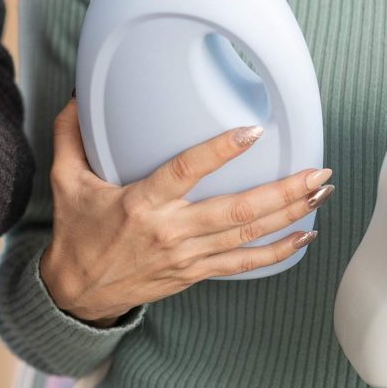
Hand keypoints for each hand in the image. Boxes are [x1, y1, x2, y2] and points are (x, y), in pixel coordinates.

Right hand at [35, 101, 329, 327]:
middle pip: (237, 210)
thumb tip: (76, 95)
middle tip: (317, 172)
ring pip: (248, 235)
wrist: (79, 293)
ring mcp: (188, 256)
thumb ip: (70, 135)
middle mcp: (171, 231)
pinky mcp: (196, 272)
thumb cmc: (77, 233)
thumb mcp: (66, 181)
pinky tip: (305, 236)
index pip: (186, 171)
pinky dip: (278, 252)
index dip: (220, 151)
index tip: (252, 131)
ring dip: (290, 214)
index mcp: (141, 203)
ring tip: (321, 193)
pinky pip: (244, 263)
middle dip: (283, 191)